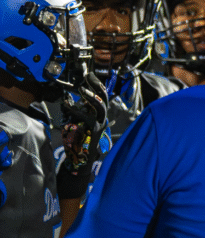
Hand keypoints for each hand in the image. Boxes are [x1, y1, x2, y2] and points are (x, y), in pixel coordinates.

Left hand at [57, 73, 110, 197]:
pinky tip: (67, 105)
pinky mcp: (93, 132)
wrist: (79, 162)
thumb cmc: (76, 144)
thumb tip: (68, 100)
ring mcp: (99, 126)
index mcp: (98, 117)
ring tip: (82, 90)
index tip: (90, 75)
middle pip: (104, 99)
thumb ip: (74, 112)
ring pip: (101, 108)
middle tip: (88, 77)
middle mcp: (102, 120)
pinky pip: (86, 118)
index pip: (102, 98)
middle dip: (97, 87)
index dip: (97, 86)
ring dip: (92, 97)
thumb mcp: (74, 123)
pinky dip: (76, 110)